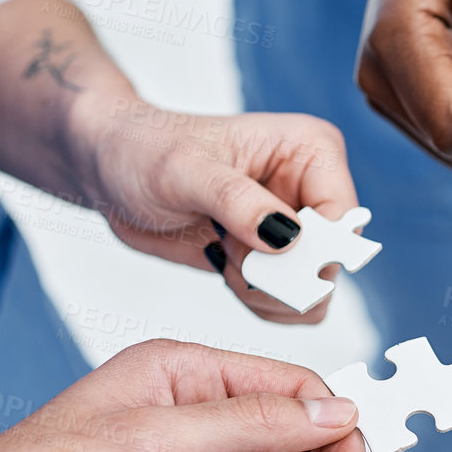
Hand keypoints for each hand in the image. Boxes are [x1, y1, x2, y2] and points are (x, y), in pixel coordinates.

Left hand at [72, 97, 359, 322]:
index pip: (343, 219)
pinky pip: (288, 304)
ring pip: (313, 292)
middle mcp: (312, 189)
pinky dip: (256, 300)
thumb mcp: (184, 170)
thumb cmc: (143, 147)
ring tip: (223, 257)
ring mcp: (295, 227)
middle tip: (232, 259)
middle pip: (331, 263)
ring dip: (266, 292)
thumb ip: (238, 202)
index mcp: (311, 150)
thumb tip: (287, 238)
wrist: (109, 168)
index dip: (310, 253)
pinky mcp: (274, 257)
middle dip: (282, 277)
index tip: (262, 259)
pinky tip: (222, 265)